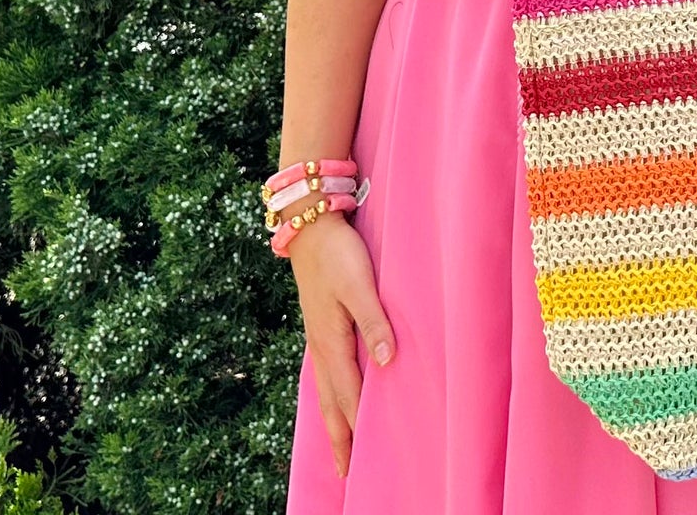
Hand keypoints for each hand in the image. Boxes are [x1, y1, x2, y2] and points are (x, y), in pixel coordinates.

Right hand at [288, 211, 395, 477]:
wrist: (310, 224)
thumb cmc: (338, 253)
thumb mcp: (360, 285)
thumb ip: (375, 322)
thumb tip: (387, 362)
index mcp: (332, 342)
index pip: (348, 397)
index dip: (356, 429)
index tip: (361, 464)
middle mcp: (322, 346)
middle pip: (332, 403)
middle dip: (340, 438)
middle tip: (345, 473)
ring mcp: (318, 337)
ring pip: (326, 390)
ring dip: (334, 420)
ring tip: (339, 448)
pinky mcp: (320, 325)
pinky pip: (326, 373)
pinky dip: (331, 395)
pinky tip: (335, 397)